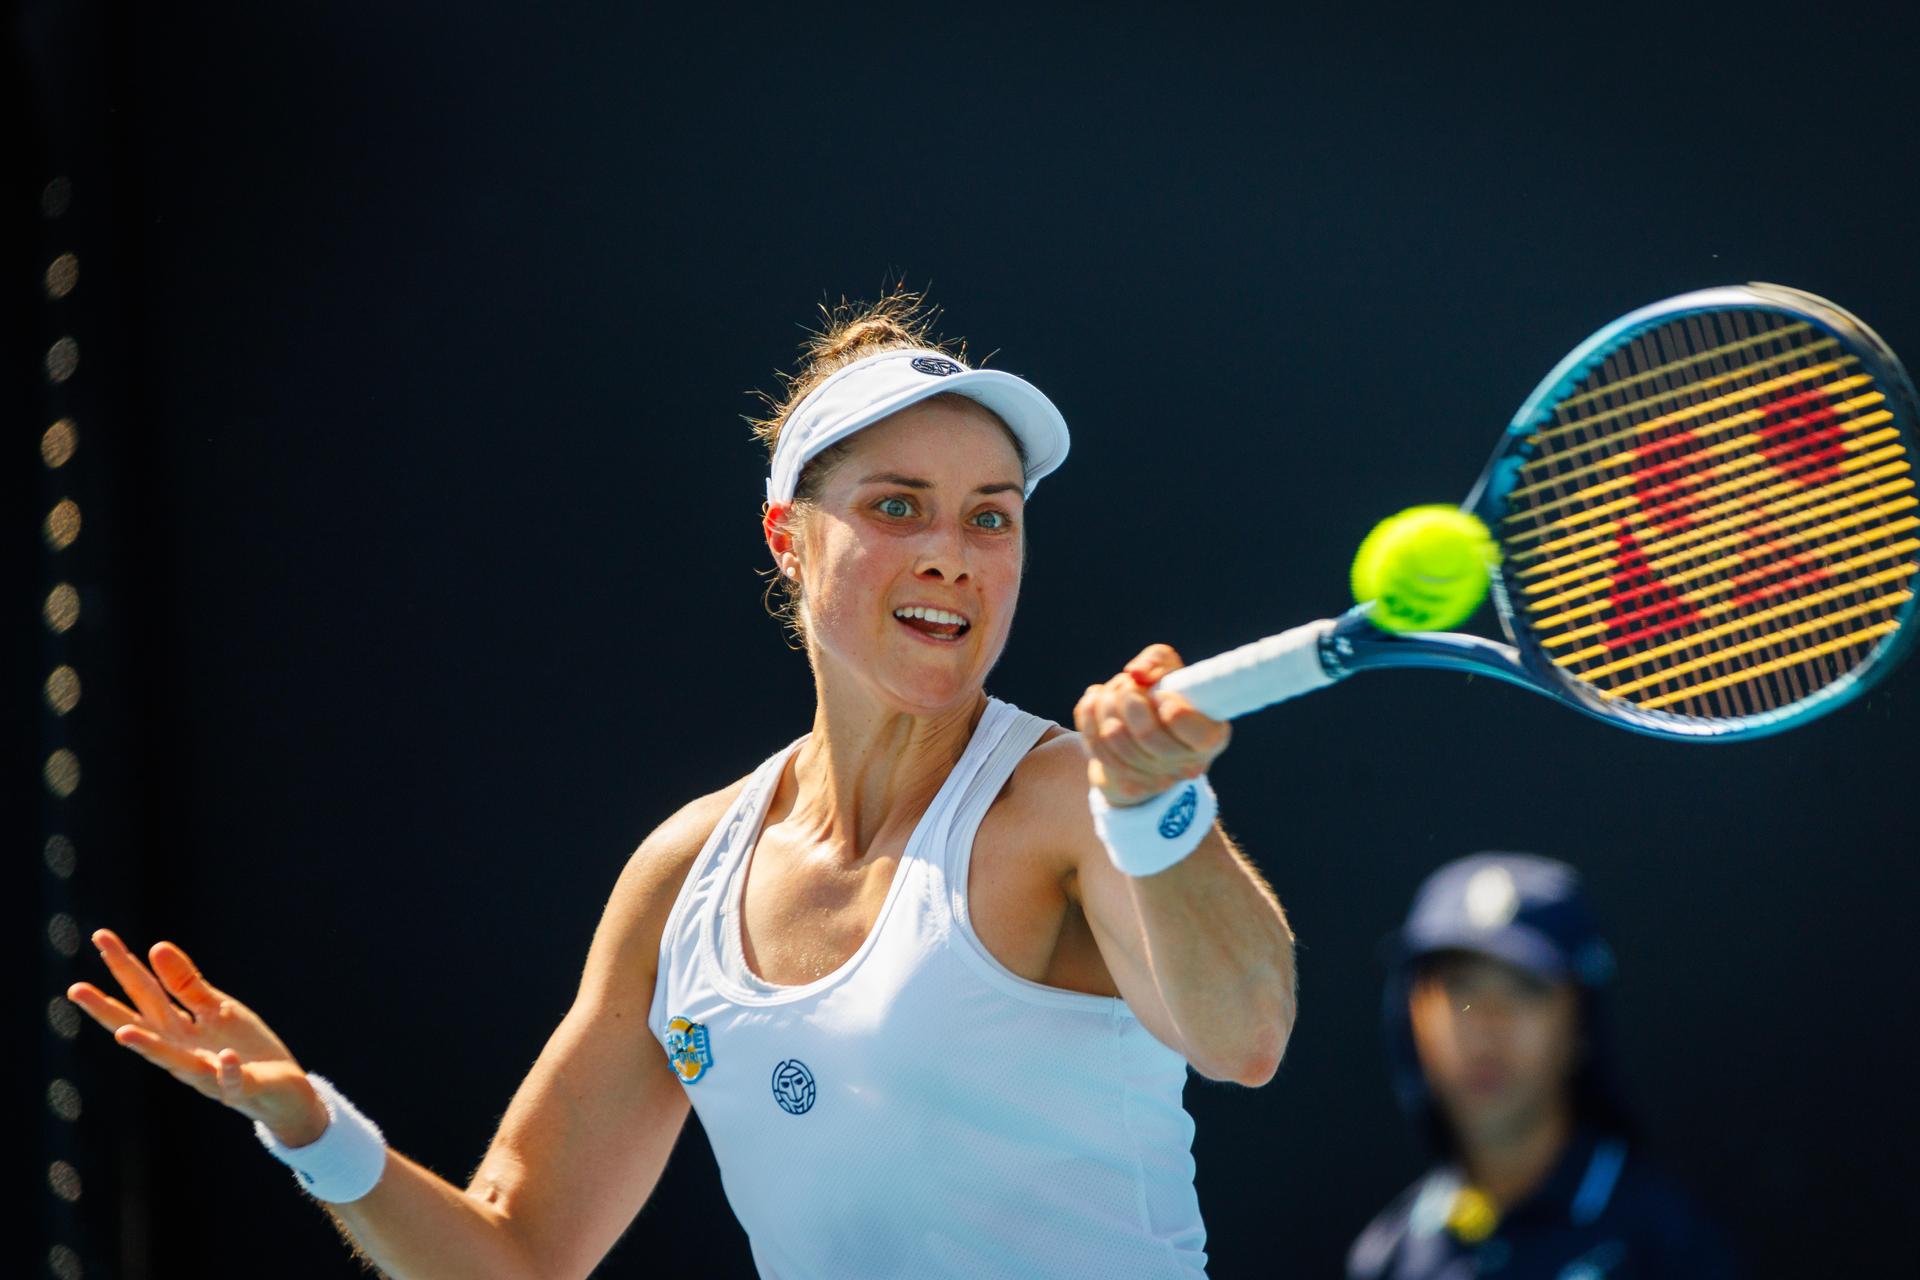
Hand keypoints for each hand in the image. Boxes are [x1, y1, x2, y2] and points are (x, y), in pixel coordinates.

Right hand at [69, 929, 328, 1146]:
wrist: (282, 1090)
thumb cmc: (241, 1047)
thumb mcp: (215, 1009)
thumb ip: (186, 984)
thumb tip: (154, 946)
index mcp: (177, 1028)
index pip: (144, 993)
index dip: (123, 966)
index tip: (100, 935)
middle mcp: (183, 1051)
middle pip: (144, 1025)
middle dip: (109, 1010)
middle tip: (75, 989)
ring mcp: (209, 1072)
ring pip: (175, 1062)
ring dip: (149, 1049)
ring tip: (123, 1034)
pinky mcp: (241, 1087)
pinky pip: (232, 1081)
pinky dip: (228, 1070)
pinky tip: (225, 1056)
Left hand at [1075, 644, 1230, 805]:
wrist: (1142, 736)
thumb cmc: (1162, 694)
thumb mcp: (1168, 669)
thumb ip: (1156, 661)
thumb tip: (1135, 673)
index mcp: (1211, 736)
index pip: (1189, 727)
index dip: (1168, 706)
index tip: (1159, 693)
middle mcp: (1189, 764)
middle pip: (1146, 733)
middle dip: (1127, 697)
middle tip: (1126, 684)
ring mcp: (1159, 780)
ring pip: (1114, 737)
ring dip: (1105, 704)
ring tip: (1111, 692)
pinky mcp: (1129, 785)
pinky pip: (1095, 746)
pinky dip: (1089, 717)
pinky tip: (1096, 704)